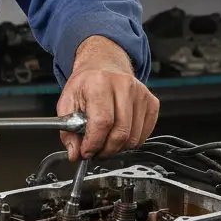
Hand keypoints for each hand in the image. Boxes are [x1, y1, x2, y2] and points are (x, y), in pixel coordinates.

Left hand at [57, 36, 158, 160]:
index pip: (102, 122)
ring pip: (133, 138)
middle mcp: (124, 86)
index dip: (94, 143)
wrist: (104, 66)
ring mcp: (141, 94)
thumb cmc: (86, 84)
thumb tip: (75, 153)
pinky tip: (118, 134)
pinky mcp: (152, 102)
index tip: (86, 152)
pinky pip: (144, 135)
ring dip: (118, 148)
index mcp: (99, 82)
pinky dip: (130, 142)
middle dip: (105, 150)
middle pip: (120, 133)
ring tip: (105, 142)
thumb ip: (68, 130)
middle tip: (95, 152)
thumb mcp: (67, 102)